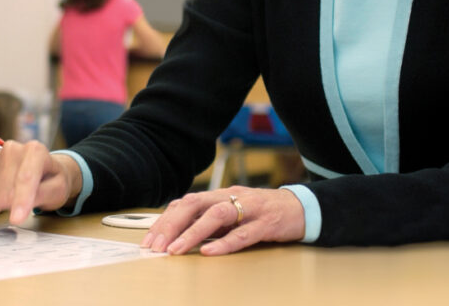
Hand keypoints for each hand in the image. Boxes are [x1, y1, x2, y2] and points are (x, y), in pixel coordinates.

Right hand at [0, 140, 81, 224]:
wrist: (41, 172)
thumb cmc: (50, 182)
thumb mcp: (57, 190)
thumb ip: (42, 195)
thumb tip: (19, 208)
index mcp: (35, 150)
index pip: (25, 178)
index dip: (21, 200)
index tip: (16, 220)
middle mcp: (11, 149)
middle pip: (5, 193)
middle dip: (12, 207)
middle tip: (23, 206)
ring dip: (0, 209)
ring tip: (12, 202)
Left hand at [141, 186, 304, 255]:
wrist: (300, 208)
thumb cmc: (260, 213)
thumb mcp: (231, 214)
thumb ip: (208, 220)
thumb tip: (177, 234)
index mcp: (218, 195)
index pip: (185, 203)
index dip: (164, 220)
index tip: (148, 240)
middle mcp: (230, 197)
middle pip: (194, 204)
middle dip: (171, 225)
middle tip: (155, 247)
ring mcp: (249, 209)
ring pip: (216, 216)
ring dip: (192, 233)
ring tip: (175, 250)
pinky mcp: (266, 223)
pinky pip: (243, 233)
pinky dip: (225, 243)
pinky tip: (210, 252)